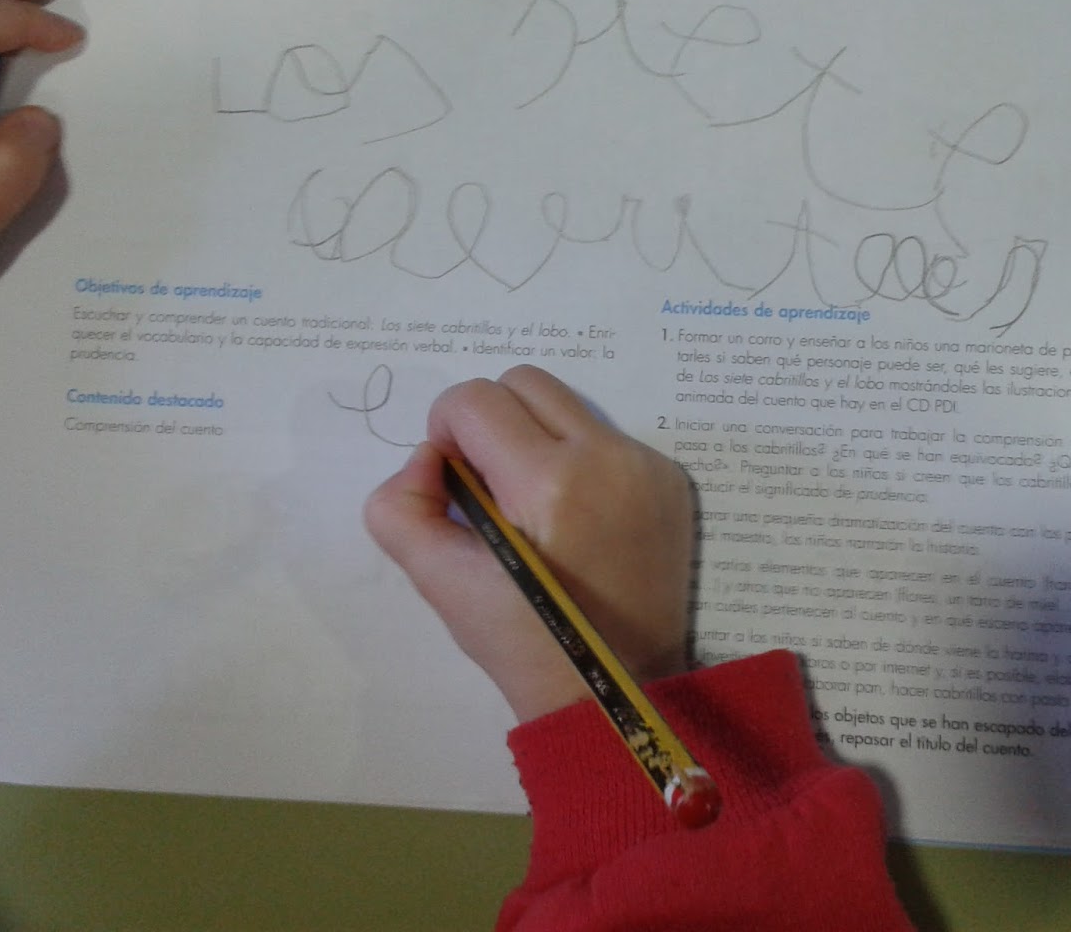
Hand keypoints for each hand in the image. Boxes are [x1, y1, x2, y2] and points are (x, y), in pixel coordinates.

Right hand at [365, 365, 695, 722]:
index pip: (474, 399)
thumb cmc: (521, 642)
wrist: (613, 688)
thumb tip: (426, 455)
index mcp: (548, 481)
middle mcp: (606, 456)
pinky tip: (577, 519)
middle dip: (490, 422)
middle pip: (524, 382)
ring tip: (533, 505)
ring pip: (567, 405)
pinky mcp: (670, 481)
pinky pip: (606, 437)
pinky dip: (579, 460)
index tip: (456, 484)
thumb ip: (401, 506)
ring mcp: (646, 466)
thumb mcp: (438, 581)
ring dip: (536, 437)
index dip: (446, 433)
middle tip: (489, 487)